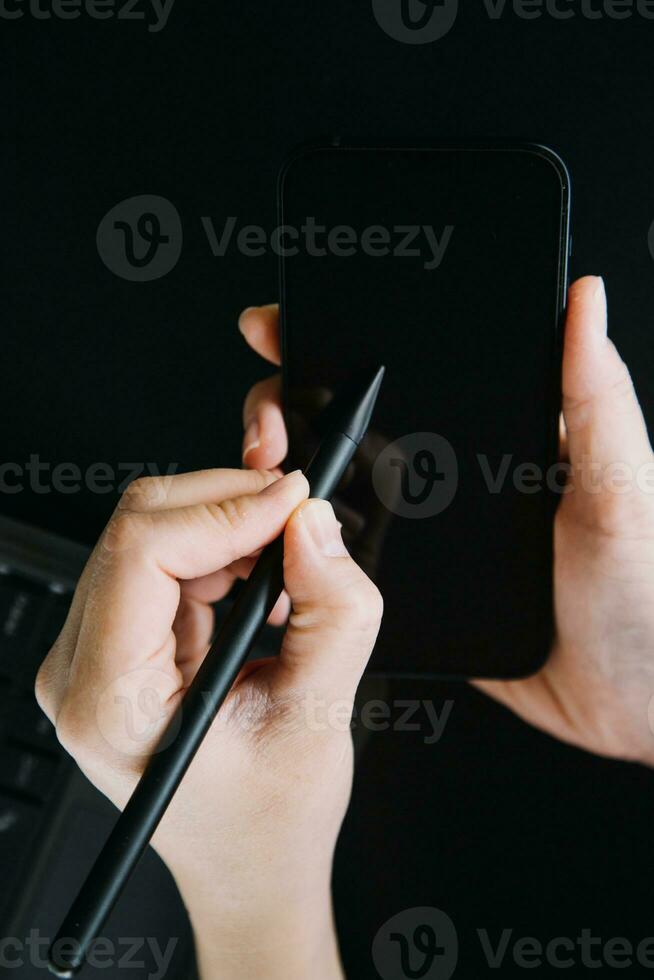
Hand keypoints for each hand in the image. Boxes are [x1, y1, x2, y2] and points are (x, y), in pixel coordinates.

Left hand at [36, 468, 382, 979]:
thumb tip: (314, 524)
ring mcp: (91, 652)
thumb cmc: (268, 819)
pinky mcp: (116, 639)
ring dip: (229, 525)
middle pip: (141, 527)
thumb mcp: (320, 717)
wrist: (246, 864)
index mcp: (111, 702)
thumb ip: (331, 612)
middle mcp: (81, 670)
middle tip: (301, 509)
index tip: (294, 501)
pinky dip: (220, 547)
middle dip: (230, 503)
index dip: (226, 510)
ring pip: (151, 531)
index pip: (143, 553)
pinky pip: (161, 556)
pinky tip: (262, 577)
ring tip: (290, 558)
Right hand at [239, 280, 653, 766]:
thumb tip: (584, 300)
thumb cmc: (642, 596)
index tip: (283, 330)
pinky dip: (308, 552)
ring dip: (291, 484)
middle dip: (289, 412)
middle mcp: (453, 476)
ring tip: (260, 486)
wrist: (633, 705)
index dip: (341, 343)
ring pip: (340, 493)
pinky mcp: (416, 590)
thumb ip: (594, 401)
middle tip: (264, 437)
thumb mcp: (621, 489)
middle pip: (353, 426)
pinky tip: (280, 549)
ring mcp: (428, 533)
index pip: (410, 371)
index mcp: (499, 436)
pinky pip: (349, 562)